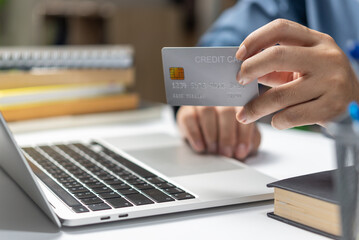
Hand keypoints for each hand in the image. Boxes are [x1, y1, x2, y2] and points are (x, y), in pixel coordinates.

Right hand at [177, 106, 260, 159]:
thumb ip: (250, 141)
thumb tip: (246, 149)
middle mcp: (221, 98)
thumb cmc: (227, 132)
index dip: (243, 134)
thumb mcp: (242, 136)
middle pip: (225, 111)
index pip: (244, 114)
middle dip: (227, 135)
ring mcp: (202, 102)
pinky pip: (189, 119)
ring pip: (206, 112)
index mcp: (239, 102)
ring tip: (213, 150)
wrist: (203, 129)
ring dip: (211, 134)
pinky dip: (195, 135)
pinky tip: (200, 147)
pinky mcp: (186, 110)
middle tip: (226, 153)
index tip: (241, 151)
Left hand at [235, 19, 358, 128]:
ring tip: (244, 114)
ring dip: (255, 107)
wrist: (356, 104)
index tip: (238, 56)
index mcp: (317, 41)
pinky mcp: (332, 108)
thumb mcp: (304, 66)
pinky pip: (291, 116)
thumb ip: (276, 67)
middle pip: (276, 55)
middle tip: (238, 81)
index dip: (254, 40)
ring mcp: (331, 83)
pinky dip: (277, 121)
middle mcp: (326, 58)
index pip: (281, 28)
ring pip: (279, 95)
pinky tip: (276, 121)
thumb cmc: (321, 83)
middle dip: (250, 69)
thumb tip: (242, 73)